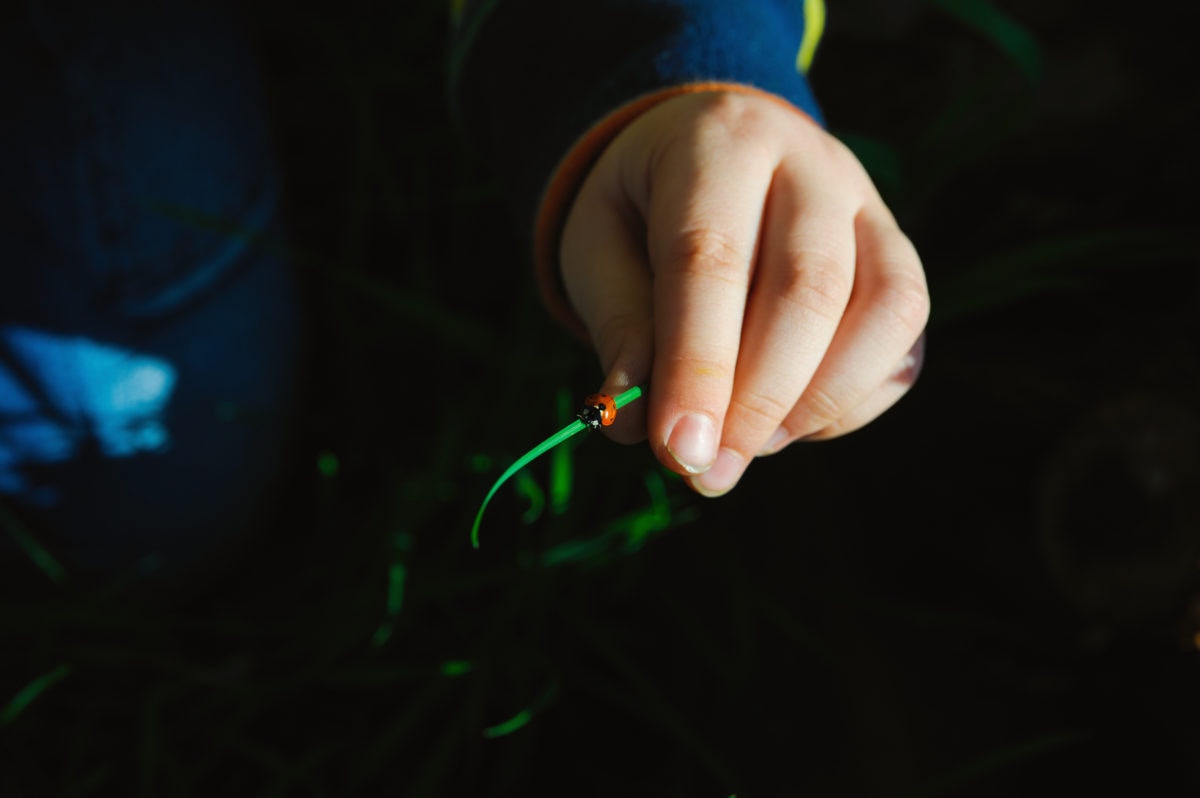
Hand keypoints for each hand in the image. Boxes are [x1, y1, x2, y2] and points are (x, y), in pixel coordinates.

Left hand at [559, 89, 928, 495]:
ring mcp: (869, 206)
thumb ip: (621, 328)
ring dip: (819, 401)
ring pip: (887, 309)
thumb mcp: (598, 249)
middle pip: (810, 288)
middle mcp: (810, 162)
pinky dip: (853, 401)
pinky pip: (907, 339)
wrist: (702, 149)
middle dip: (759, 399)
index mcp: (719, 141)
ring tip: (749, 443)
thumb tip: (637, 424)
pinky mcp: (900, 255)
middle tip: (709, 470)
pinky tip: (792, 422)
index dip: (697, 366)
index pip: (711, 259)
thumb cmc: (641, 210)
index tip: (679, 452)